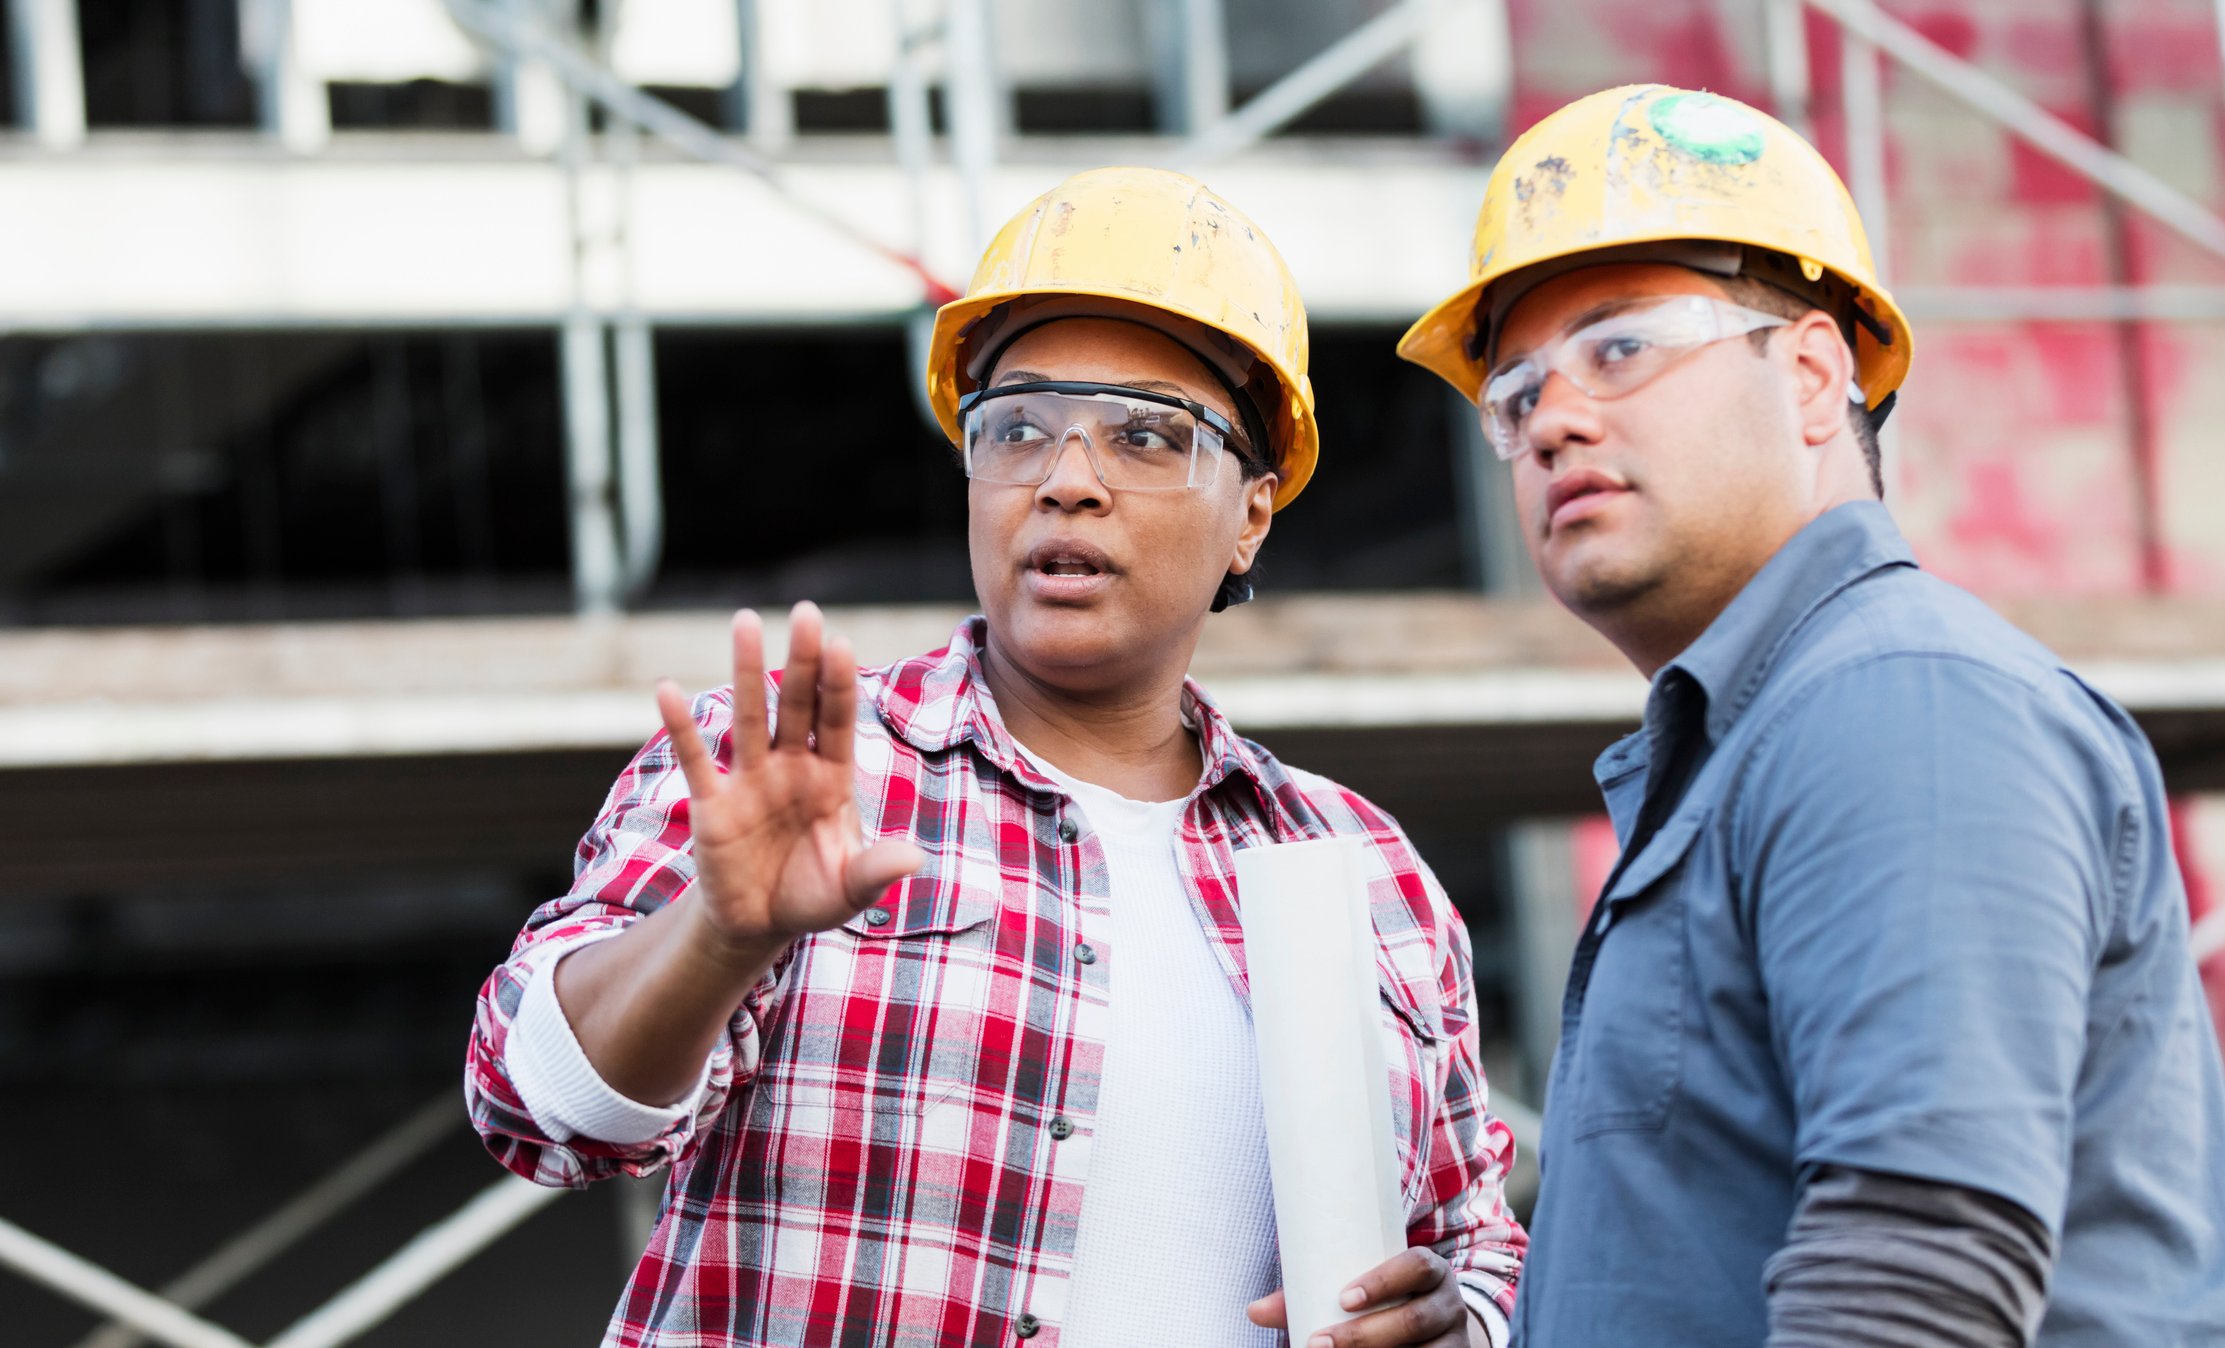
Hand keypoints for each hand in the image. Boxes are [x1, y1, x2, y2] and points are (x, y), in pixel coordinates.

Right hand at [656, 602, 925, 957]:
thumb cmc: (811, 897)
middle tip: (806, 613)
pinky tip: (668, 690)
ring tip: (746, 621)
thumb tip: (914, 858)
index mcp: (831, 778)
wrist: (759, 926)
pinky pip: (696, 760)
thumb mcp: (849, 891)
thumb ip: (876, 871)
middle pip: (798, 704)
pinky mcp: (712, 804)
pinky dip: (682, 728)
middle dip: (803, 661)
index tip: (842, 643)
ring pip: (750, 716)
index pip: (838, 721)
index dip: (840, 685)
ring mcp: (751, 780)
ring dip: (748, 671)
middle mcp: (791, 767)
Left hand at [1246, 1249, 1480, 1347]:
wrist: (1436, 1325)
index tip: (1343, 1298)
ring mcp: (1454, 1340)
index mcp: (1429, 1269)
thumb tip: (1253, 1310)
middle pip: (1414, 1320)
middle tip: (1318, 1343)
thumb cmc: (1384, 1298)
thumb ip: (1311, 1293)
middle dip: (1364, 1335)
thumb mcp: (1360, 1288)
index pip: (1417, 1265)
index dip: (1384, 1280)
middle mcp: (1449, 1304)